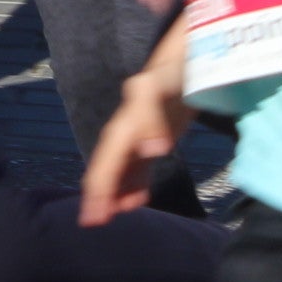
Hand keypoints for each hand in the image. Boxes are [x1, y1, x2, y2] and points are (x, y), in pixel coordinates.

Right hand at [78, 66, 195, 226]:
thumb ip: (151, 117)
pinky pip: (139, 165)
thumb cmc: (172, 74)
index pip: (104, 165)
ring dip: (115, 192)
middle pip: (107, 168)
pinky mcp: (156, 136)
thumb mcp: (157, 90)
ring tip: (111, 217)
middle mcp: (127, 132)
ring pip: (121, 169)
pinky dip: (135, 184)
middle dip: (99, 195)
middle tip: (94, 223)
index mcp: (123, 127)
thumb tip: (153, 151)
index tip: (91, 218)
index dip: (97, 191)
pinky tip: (136, 200)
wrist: (190, 57)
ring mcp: (140, 134)